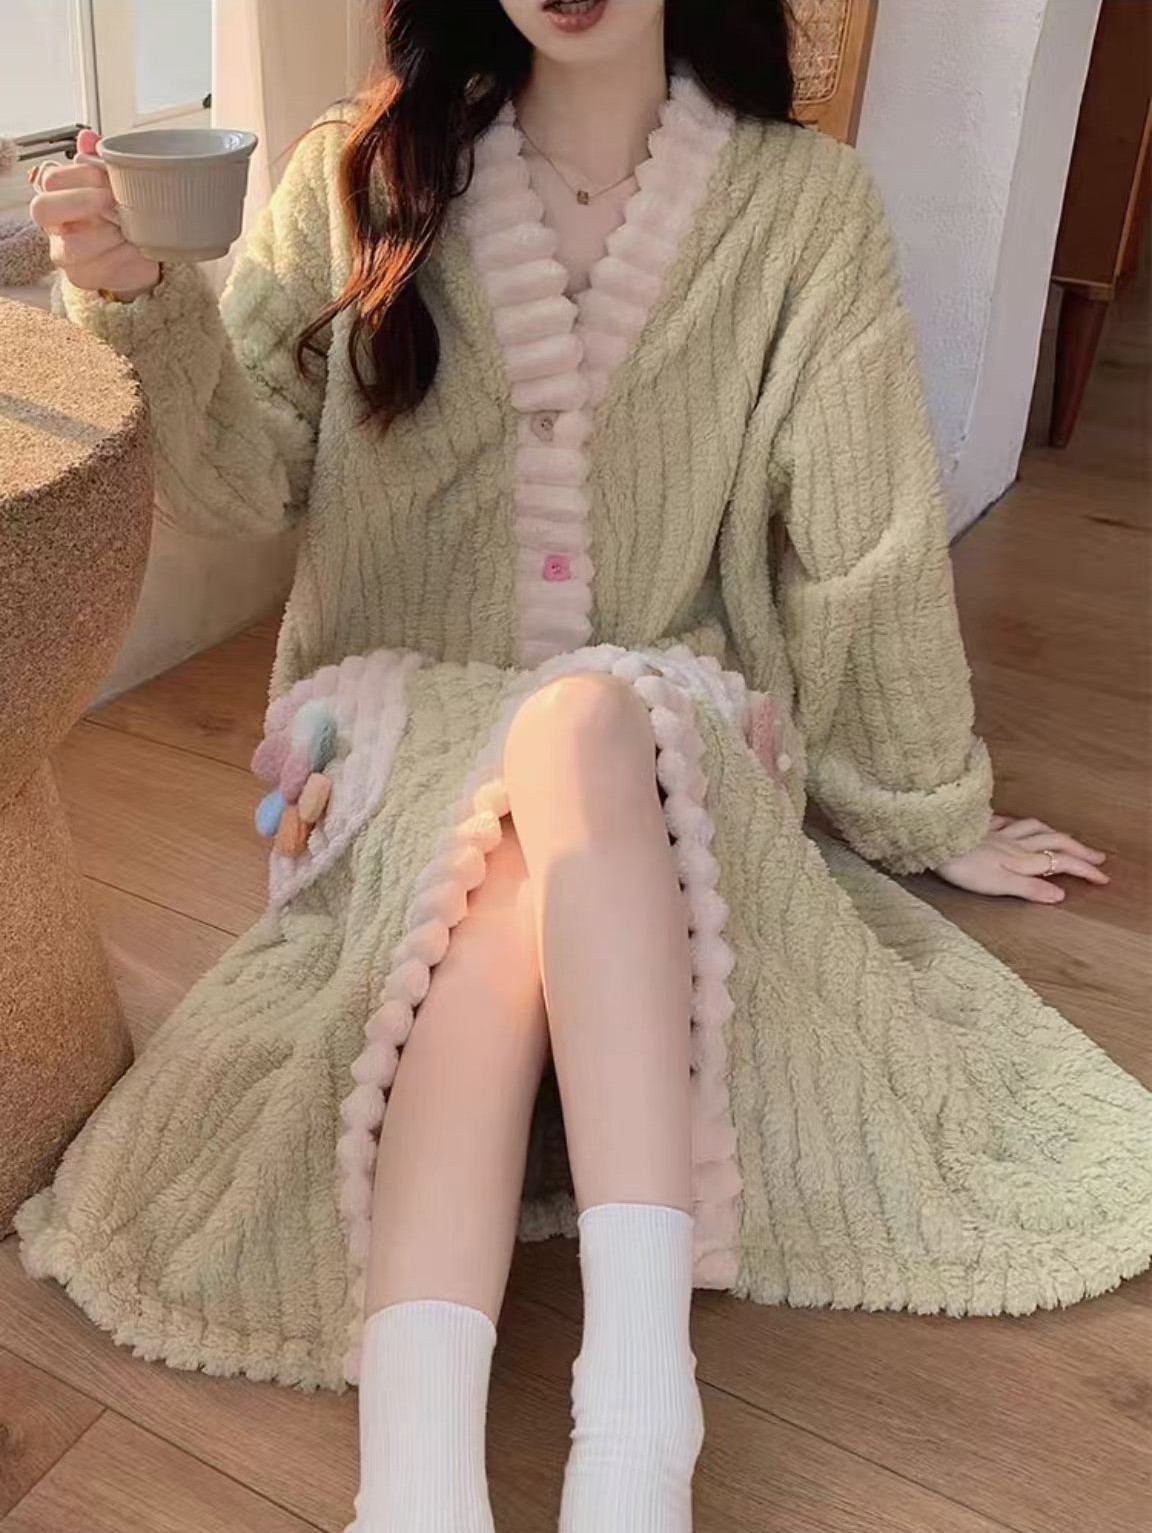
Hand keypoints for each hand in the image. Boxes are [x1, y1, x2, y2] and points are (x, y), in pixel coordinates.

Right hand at [30, 129, 159, 299]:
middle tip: (114, 201)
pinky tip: (139, 247)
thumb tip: (89, 138)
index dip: (80, 175)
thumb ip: (97, 161)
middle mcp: (53, 225)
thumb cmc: (116, 214)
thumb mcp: (109, 185)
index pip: (50, 179)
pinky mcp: (83, 278)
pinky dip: (125, 256)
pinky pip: (101, 269)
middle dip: (83, 201)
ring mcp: (64, 255)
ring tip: (131, 227)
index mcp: (54, 195)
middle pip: (45, 209)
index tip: (108, 177)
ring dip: (108, 234)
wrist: (135, 255)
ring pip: (74, 245)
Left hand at [933, 815, 1108, 903]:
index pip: (1061, 863)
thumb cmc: (964, 867)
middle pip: (1054, 841)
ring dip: (1054, 832)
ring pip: (1034, 828)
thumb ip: (1030, 889)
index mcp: (1022, 859)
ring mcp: (998, 833)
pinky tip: (1016, 823)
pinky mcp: (979, 828)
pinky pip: (1005, 821)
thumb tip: (1060, 895)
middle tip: (1097, 856)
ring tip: (1065, 836)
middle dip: (1078, 849)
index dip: (1084, 870)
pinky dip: (1018, 823)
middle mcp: (1015, 843)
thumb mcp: (999, 884)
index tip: (1103, 878)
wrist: (936, 842)